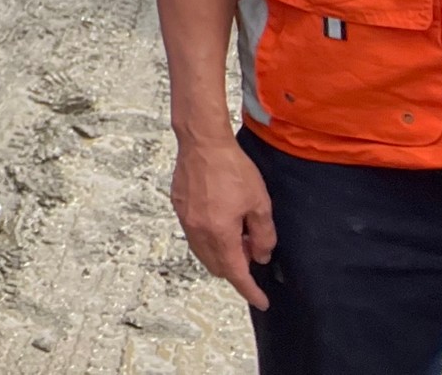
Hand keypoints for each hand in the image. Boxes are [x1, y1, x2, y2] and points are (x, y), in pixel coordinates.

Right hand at [171, 133, 275, 308]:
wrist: (202, 141)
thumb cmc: (231, 168)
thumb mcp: (259, 203)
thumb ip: (263, 235)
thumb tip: (260, 255)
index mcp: (219, 233)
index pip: (236, 273)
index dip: (249, 291)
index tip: (260, 300)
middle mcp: (198, 230)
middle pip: (216, 266)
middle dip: (236, 268)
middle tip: (252, 251)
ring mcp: (185, 219)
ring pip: (203, 252)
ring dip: (221, 254)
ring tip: (238, 234)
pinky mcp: (179, 206)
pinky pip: (194, 234)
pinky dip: (209, 238)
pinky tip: (221, 220)